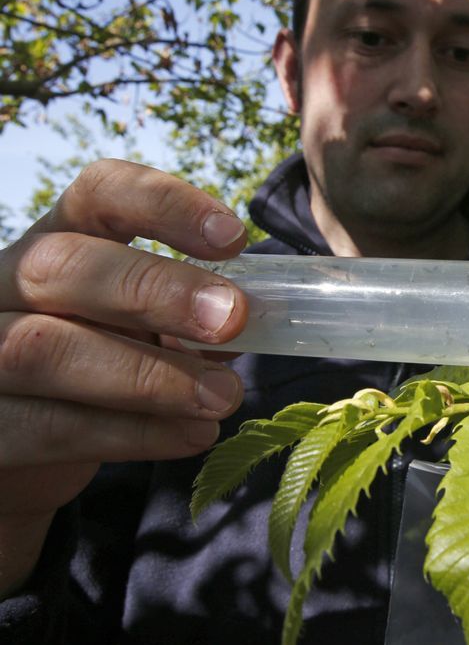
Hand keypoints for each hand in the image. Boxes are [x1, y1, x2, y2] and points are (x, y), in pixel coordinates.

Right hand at [0, 159, 248, 595]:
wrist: (15, 452)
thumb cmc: (92, 370)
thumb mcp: (134, 327)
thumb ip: (190, 316)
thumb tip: (267, 317)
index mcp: (58, 242)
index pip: (98, 192)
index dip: (165, 204)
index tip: (233, 238)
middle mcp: (4, 284)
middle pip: (64, 266)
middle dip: (156, 291)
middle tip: (232, 320)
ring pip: (46, 350)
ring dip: (151, 376)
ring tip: (224, 396)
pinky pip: (50, 427)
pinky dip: (134, 433)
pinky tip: (192, 435)